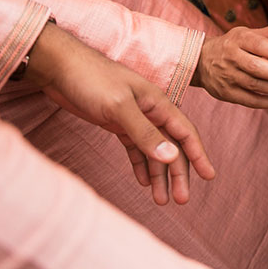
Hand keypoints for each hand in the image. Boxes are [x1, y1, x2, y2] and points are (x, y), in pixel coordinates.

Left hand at [23, 24, 216, 204]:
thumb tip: (172, 156)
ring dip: (159, 175)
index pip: (185, 132)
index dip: (198, 154)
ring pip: (153, 151)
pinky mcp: (115, 123)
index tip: (209, 176)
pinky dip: (140, 165)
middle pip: (171, 146)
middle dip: (178, 173)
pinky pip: (135, 148)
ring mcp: (132, 118)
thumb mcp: (119, 107)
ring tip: (161, 201)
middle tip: (182, 200)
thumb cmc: (91, 79)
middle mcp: (149, 111)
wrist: (58, 68)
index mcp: (157, 103)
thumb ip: (145, 133)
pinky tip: (143, 182)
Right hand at [193, 24, 267, 108]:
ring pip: (256, 86)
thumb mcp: (246, 34)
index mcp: (238, 40)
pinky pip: (251, 100)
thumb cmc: (231, 46)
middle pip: (257, 68)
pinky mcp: (227, 93)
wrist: (201, 61)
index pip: (257, 45)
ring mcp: (228, 77)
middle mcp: (232, 58)